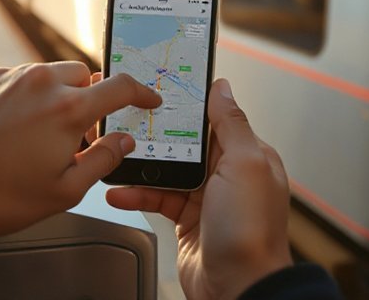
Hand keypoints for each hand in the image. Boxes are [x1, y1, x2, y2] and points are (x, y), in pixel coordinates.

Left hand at [0, 62, 161, 234]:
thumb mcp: (64, 190)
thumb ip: (102, 160)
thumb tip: (123, 142)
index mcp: (68, 110)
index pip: (121, 88)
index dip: (142, 93)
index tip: (148, 99)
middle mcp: (41, 84)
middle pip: (84, 76)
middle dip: (90, 98)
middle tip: (79, 133)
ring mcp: (9, 78)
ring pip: (49, 74)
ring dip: (56, 95)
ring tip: (39, 135)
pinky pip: (17, 80)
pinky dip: (24, 97)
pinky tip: (12, 129)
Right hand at [106, 79, 292, 299]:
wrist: (239, 288)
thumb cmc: (250, 231)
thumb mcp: (245, 164)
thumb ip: (231, 124)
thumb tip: (222, 88)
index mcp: (248, 156)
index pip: (215, 119)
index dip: (189, 105)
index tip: (162, 90)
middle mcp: (229, 175)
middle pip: (187, 143)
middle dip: (158, 135)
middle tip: (129, 122)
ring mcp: (208, 199)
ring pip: (168, 171)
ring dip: (142, 167)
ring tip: (118, 157)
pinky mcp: (188, 221)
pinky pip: (159, 199)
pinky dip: (138, 195)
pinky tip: (120, 192)